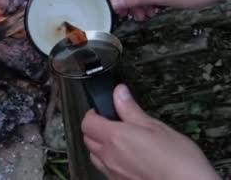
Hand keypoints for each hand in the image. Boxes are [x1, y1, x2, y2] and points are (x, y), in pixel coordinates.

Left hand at [81, 84, 219, 179]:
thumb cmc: (178, 160)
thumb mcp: (156, 127)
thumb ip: (131, 110)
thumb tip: (119, 93)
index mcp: (115, 137)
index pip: (87, 122)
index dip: (93, 113)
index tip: (102, 110)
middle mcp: (109, 156)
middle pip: (88, 139)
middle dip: (95, 128)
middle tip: (111, 123)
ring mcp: (112, 172)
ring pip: (94, 155)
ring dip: (100, 146)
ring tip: (118, 141)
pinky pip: (105, 169)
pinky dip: (109, 161)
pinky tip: (125, 158)